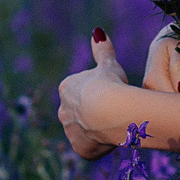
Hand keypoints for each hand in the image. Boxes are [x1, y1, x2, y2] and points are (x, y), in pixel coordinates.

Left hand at [56, 31, 129, 159]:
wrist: (112, 112)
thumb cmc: (111, 85)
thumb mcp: (108, 65)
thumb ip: (102, 50)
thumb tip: (97, 31)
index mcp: (67, 88)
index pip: (82, 91)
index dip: (99, 92)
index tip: (111, 92)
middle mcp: (63, 111)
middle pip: (81, 112)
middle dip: (95, 112)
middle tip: (114, 110)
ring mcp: (70, 131)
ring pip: (85, 130)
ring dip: (97, 129)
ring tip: (115, 124)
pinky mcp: (80, 148)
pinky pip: (90, 146)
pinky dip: (100, 143)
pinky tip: (112, 137)